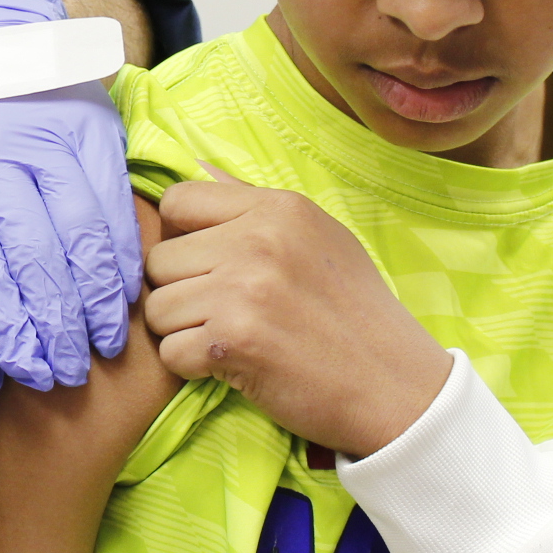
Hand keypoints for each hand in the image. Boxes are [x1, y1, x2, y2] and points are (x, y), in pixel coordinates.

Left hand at [0, 0, 137, 389]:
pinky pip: (114, 205)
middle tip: (69, 371)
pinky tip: (123, 294)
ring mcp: (50, 143)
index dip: (10, 326)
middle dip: (57, 325)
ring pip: (83, 234)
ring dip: (97, 298)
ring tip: (102, 344)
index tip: (27, 369)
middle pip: (37, 257)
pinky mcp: (92, 132)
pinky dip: (122, 256)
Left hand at [141, 170, 449, 458]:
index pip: (178, 201)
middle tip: (222, 313)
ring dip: (182, 332)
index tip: (205, 266)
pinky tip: (233, 366)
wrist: (396, 387)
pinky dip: (193, 367)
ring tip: (230, 339)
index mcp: (278, 208)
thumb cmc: (357, 314)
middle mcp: (256, 240)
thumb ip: (254, 204)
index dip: (180, 237)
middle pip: (160, 259)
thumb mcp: (321, 237)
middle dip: (180, 291)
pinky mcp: (232, 341)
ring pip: (157, 308)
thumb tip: (198, 165)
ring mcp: (242, 289)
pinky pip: (170, 352)